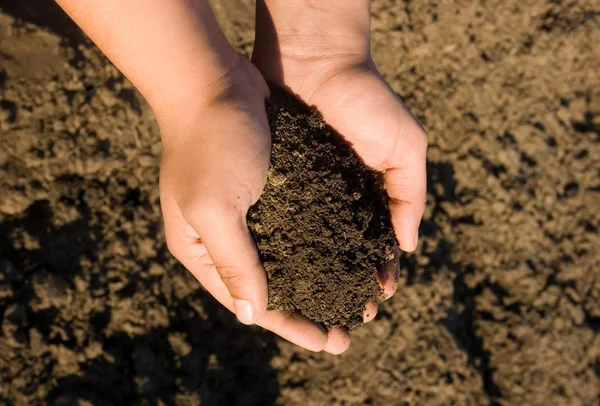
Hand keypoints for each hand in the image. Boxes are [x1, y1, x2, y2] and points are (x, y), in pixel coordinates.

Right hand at [158, 56, 350, 353]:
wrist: (214, 79)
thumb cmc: (209, 142)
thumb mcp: (216, 208)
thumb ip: (235, 262)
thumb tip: (252, 316)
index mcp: (200, 249)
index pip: (249, 302)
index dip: (290, 326)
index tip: (328, 343)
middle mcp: (223, 236)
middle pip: (270, 287)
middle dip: (309, 310)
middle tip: (347, 331)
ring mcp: (246, 213)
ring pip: (287, 260)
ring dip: (319, 280)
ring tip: (353, 298)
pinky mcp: (268, 190)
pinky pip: (297, 228)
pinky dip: (320, 244)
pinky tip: (347, 254)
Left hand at [253, 0, 427, 315]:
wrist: (314, 60)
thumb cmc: (366, 100)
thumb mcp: (406, 146)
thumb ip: (411, 194)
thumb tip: (407, 247)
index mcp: (374, 191)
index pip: (379, 244)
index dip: (380, 272)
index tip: (377, 301)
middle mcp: (341, 197)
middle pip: (345, 251)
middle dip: (347, 283)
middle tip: (347, 317)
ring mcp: (310, 191)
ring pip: (313, 245)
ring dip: (316, 276)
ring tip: (315, 307)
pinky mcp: (281, 180)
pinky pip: (283, 222)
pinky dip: (286, 249)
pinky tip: (285, 274)